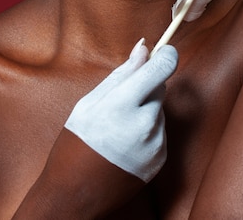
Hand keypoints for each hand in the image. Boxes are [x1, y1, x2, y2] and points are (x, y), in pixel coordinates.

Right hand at [65, 39, 177, 182]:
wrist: (75, 194)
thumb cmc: (76, 143)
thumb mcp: (90, 102)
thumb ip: (122, 73)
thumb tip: (143, 48)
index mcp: (123, 105)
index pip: (162, 69)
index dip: (167, 55)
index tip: (164, 50)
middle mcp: (145, 124)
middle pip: (160, 88)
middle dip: (146, 87)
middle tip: (122, 101)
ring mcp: (155, 144)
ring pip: (160, 110)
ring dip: (146, 110)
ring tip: (120, 127)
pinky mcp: (161, 159)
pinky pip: (160, 131)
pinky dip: (148, 130)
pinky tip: (127, 142)